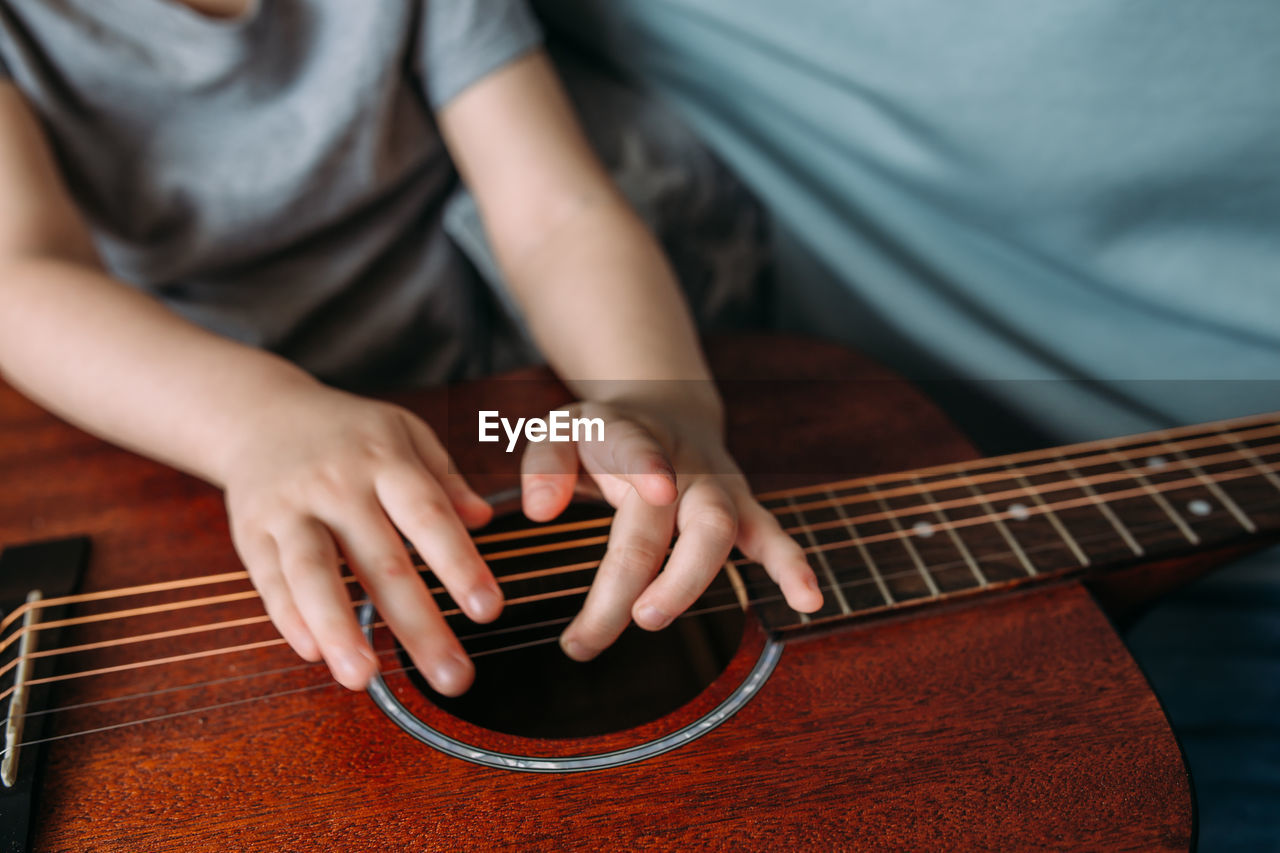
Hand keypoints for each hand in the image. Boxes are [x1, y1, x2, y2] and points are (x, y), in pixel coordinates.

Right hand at [217, 381, 497, 694]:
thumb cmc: (348, 432)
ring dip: (340, 629)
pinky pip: (270, 580)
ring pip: (314, 574)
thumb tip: (485, 518)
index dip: (460, 565)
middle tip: (453, 677)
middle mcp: (338, 485)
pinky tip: (314, 654)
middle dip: (418, 625)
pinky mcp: (252, 532)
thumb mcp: (405, 432)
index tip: (489, 611)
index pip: (429, 517)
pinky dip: (290, 618)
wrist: (258, 413)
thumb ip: (445, 477)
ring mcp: (291, 508)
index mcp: (385, 459)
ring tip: (365, 679)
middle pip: (381, 561)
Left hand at [520, 394, 823, 660]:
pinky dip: (791, 566)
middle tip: (619, 616)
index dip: (649, 466)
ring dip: (690, 578)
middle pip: (672, 513)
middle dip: (646, 567)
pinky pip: (770, 536)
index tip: (657, 488)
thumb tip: (537, 510)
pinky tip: (808, 600)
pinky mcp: (740, 509)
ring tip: (653, 620)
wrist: (664, 407)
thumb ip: (545, 462)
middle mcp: (681, 461)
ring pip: (718, 527)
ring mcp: (715, 485)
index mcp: (632, 435)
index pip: (640, 447)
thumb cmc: (604, 436)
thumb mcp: (562, 430)